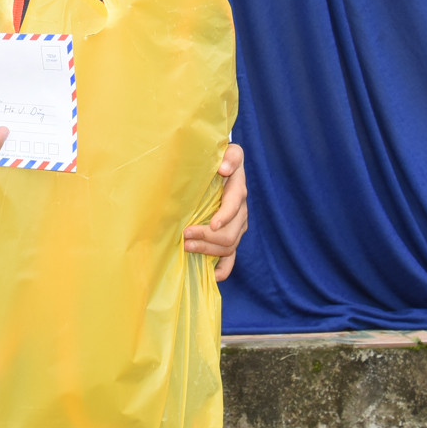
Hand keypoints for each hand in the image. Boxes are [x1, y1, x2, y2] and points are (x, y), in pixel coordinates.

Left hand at [183, 143, 247, 279]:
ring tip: (187, 247)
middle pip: (231, 231)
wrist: (221, 168)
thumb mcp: (226, 151)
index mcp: (237, 189)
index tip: (211, 224)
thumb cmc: (218, 159)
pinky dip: (223, 269)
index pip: (235, 205)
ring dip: (208, 250)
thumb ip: (230, 156)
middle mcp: (240, 210)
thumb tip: (225, 169)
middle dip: (208, 237)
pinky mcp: (231, 236)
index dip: (225, 216)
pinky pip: (231, 258)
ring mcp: (237, 226)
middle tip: (185, 236)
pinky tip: (212, 276)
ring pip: (229, 246)